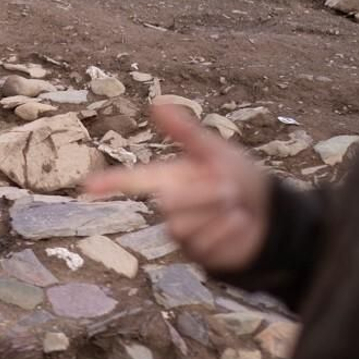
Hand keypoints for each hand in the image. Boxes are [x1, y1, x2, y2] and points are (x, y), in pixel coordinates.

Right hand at [83, 103, 271, 272]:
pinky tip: (241, 226)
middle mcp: (171, 207)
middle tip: (228, 189)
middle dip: (203, 195)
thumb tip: (156, 103)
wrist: (272, 213)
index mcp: (170, 179)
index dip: (109, 182)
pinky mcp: (200, 255)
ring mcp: (184, 234)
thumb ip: (186, 131)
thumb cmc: (241, 178)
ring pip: (185, 227)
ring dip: (218, 214)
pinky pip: (205, 245)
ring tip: (236, 209)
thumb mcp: (216, 151)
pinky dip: (229, 231)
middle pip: (169, 205)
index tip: (86, 185)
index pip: (133, 181)